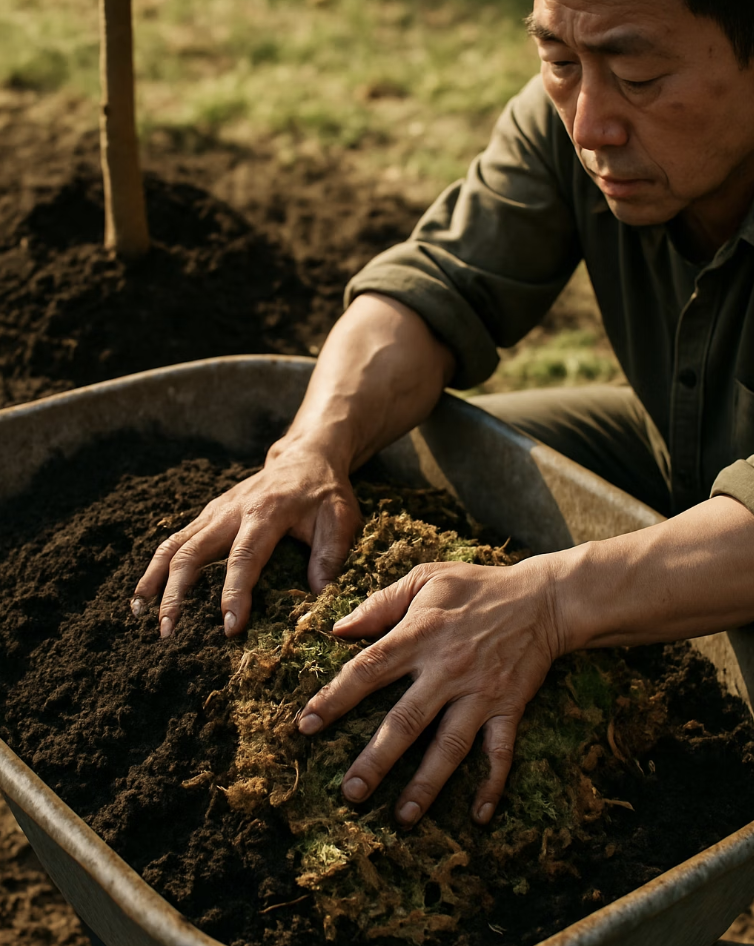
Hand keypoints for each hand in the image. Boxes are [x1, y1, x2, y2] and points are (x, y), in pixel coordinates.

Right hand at [131, 445, 361, 637]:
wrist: (304, 458)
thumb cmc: (325, 492)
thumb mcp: (341, 518)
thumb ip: (330, 553)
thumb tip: (318, 593)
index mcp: (266, 513)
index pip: (244, 556)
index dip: (234, 592)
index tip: (229, 627)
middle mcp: (232, 511)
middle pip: (193, 552)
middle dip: (176, 593)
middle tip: (168, 631)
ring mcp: (215, 512)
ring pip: (174, 545)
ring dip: (155, 580)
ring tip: (141, 616)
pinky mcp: (208, 516)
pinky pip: (174, 541)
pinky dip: (156, 568)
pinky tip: (145, 595)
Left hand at [297, 558, 562, 826]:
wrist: (543, 599)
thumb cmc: (477, 586)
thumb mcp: (426, 578)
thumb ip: (380, 603)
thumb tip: (338, 628)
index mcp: (420, 635)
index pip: (368, 670)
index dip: (335, 698)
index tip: (307, 725)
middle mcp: (447, 668)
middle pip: (406, 720)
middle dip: (376, 759)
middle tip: (350, 794)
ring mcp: (480, 692)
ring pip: (449, 745)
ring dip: (426, 783)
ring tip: (403, 817)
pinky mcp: (509, 706)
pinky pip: (501, 751)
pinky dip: (492, 784)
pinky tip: (479, 816)